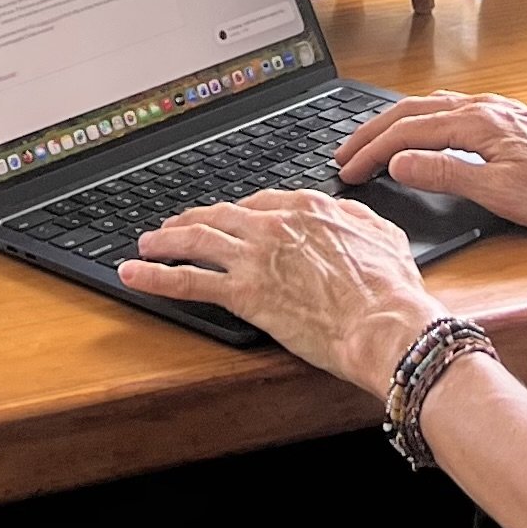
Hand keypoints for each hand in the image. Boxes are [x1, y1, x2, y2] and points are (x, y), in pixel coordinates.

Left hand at [119, 190, 437, 394]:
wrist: (385, 324)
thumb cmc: (392, 291)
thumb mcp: (385, 236)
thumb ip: (358, 219)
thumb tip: (349, 215)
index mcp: (308, 208)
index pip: (258, 203)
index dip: (235, 213)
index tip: (224, 219)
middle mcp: (275, 224)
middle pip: (219, 215)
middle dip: (191, 220)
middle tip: (173, 227)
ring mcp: (255, 257)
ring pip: (195, 240)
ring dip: (164, 241)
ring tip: (145, 245)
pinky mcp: (242, 293)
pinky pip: (186, 280)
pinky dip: (154, 276)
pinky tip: (134, 275)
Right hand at [333, 91, 526, 233]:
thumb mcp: (502, 192)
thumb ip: (446, 174)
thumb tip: (398, 161)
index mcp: (476, 123)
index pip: (406, 132)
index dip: (371, 151)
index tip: (347, 171)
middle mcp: (483, 108)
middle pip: (411, 111)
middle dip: (371, 131)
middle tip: (342, 154)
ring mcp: (496, 110)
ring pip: (430, 106)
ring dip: (394, 123)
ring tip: (369, 141)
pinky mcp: (508, 118)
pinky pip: (450, 109)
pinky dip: (420, 118)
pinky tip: (421, 129)